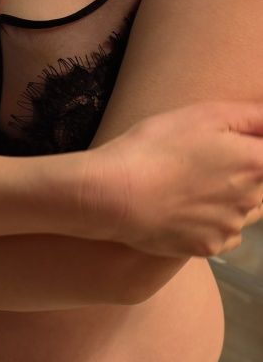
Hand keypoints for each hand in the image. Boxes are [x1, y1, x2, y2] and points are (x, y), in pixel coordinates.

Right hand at [84, 100, 262, 257]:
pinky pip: (225, 235)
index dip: (252, 149)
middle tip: (206, 162)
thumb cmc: (156, 147)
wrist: (114, 195)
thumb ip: (252, 117)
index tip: (227, 148)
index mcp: (257, 164)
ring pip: (247, 212)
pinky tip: (188, 209)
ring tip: (195, 186)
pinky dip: (214, 223)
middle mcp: (252, 201)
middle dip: (247, 173)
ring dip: (233, 200)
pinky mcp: (208, 248)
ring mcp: (230, 228)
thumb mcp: (205, 114)